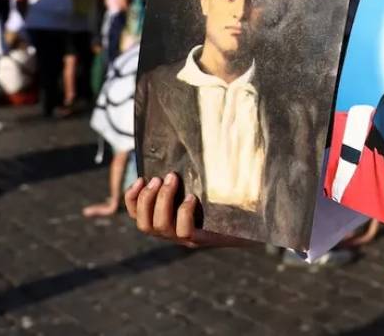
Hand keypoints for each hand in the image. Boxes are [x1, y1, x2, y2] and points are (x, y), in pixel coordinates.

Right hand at [124, 174, 243, 248]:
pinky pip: (184, 231)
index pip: (137, 216)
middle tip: (161, 177)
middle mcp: (172, 233)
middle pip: (144, 223)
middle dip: (147, 198)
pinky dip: (183, 212)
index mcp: (167, 220)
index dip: (132, 199)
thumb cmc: (225, 199)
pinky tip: (192, 197)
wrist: (252, 224)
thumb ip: (189, 175)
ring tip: (173, 179)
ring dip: (162, 200)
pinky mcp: (202, 239)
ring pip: (160, 226)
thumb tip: (181, 144)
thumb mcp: (201, 186)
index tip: (140, 178)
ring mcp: (186, 239)